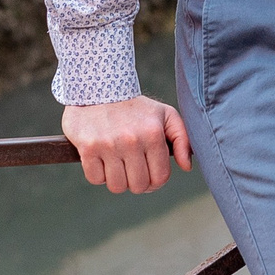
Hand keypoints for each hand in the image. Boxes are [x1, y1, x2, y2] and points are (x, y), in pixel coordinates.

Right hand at [62, 95, 193, 194]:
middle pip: (139, 186)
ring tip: (117, 164)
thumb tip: (186, 166)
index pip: (160, 177)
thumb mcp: (165, 115)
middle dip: (137, 182)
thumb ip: (182, 138)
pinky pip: (95, 179)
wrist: (97, 88)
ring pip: (117, 186)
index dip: (156, 182)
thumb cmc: (135, 107)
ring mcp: (108, 145)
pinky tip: (101, 159)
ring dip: (117, 180)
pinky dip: (98, 174)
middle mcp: (132, 140)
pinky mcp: (88, 147)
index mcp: (153, 134)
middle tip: (132, 169)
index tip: (149, 174)